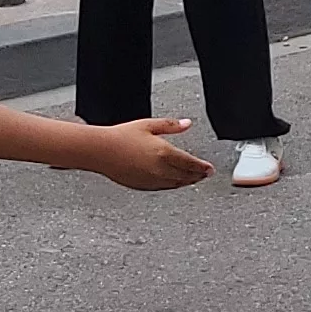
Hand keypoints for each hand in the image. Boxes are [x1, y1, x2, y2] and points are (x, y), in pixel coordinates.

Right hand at [92, 116, 213, 190]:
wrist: (100, 151)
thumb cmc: (120, 137)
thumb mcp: (148, 125)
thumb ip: (171, 126)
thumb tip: (187, 123)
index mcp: (164, 152)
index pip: (191, 163)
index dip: (203, 167)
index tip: (210, 169)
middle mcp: (160, 169)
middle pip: (186, 175)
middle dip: (198, 175)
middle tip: (205, 175)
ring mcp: (152, 179)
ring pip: (176, 184)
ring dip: (187, 182)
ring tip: (193, 179)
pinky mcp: (143, 185)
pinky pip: (164, 188)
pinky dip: (173, 185)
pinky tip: (174, 182)